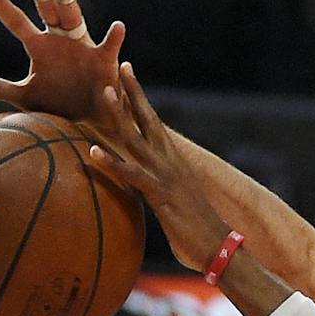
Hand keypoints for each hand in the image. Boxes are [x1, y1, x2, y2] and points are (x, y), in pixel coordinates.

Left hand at [0, 0, 124, 121]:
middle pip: (47, 6)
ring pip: (72, 15)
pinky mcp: (104, 61)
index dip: (3, 7)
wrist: (89, 122)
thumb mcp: (24, 96)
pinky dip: (114, 38)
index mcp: (40, 47)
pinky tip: (117, 27)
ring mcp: (82, 47)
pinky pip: (109, 47)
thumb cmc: (58, 105)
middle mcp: (60, 39)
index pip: (17, 22)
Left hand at [86, 63, 227, 271]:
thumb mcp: (179, 207)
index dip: (142, 102)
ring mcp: (165, 176)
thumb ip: (163, 195)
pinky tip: (93, 151)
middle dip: (134, 93)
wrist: (220, 248)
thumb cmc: (200, 234)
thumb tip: (155, 198)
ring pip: (138, 139)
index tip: (130, 78)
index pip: (156, 125)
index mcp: (175, 163)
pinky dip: (112, 163)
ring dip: (120, 115)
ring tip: (104, 92)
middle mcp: (171, 163)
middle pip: (149, 120)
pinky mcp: (160, 194)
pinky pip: (132, 175)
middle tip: (120, 67)